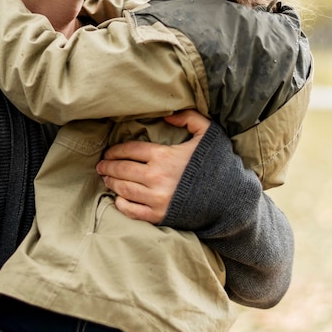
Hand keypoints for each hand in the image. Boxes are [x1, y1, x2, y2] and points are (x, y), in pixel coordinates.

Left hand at [96, 110, 210, 223]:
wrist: (230, 200)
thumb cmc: (218, 164)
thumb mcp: (208, 133)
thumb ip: (188, 118)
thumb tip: (168, 115)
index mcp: (164, 156)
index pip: (130, 150)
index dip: (116, 150)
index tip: (108, 152)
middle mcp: (156, 177)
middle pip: (123, 169)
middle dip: (108, 166)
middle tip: (101, 165)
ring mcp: (156, 198)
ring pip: (124, 189)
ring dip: (111, 182)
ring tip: (106, 178)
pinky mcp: (159, 216)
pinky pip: (132, 211)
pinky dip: (121, 204)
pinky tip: (117, 199)